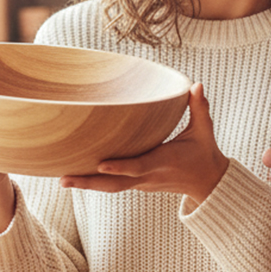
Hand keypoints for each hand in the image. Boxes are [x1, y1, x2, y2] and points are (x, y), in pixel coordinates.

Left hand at [60, 83, 228, 204]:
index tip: (101, 164)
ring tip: (62, 179)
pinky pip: (114, 184)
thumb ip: (199, 107)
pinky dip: (95, 182)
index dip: (120, 166)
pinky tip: (76, 177)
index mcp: (164, 161)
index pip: (139, 166)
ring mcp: (142, 183)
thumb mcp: (204, 130)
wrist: (207, 183)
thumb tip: (196, 84)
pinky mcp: (138, 184)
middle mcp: (149, 176)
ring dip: (87, 184)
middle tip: (64, 179)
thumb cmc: (204, 152)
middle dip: (90, 182)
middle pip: (115, 183)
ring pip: (111, 186)